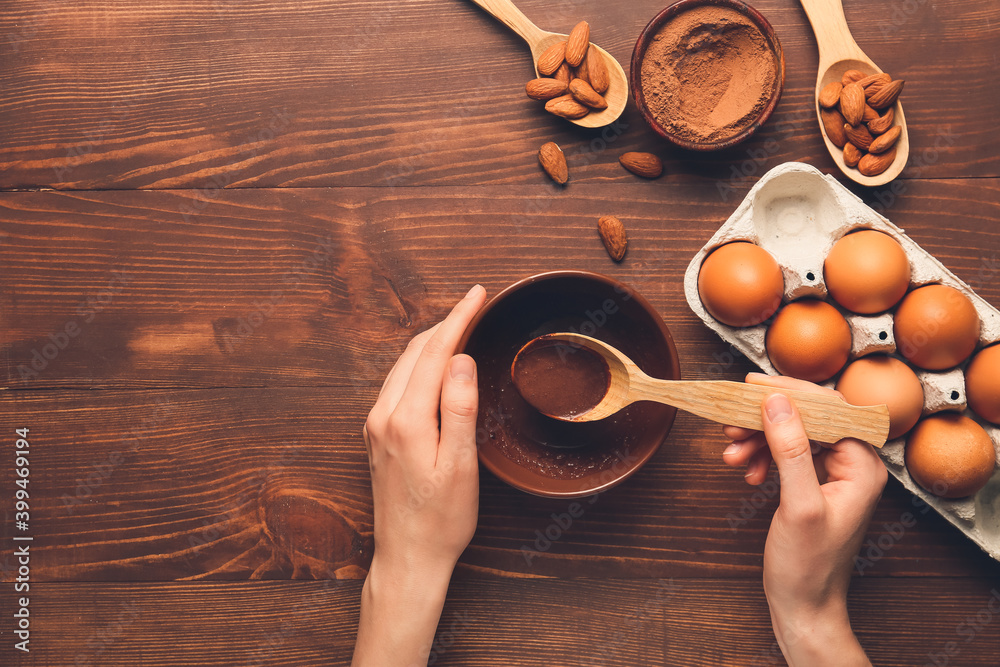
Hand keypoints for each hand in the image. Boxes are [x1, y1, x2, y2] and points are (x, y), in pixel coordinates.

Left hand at [353, 285, 486, 666]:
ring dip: (431, 341)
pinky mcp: (377, 436)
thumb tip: (462, 359)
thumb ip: (460, 408)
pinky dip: (419, 363)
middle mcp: (383, 416)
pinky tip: (435, 364)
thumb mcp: (461, 465)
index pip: (435, 353)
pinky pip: (398, 383)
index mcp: (406, 419)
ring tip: (460, 324)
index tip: (478, 294)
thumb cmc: (441, 519)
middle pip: (414, 352)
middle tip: (475, 303)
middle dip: (445, 323)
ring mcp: (376, 425)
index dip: (458, 319)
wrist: (408, 557)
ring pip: (404, 366)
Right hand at [721, 373, 886, 666]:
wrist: (804, 605)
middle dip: (766, 420)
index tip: (751, 386)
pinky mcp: (815, 485)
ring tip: (732, 453)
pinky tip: (747, 471)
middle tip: (731, 423)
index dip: (789, 392)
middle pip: (808, 419)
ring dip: (759, 439)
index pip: (828, 408)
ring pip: (792, 435)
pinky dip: (762, 457)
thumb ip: (790, 450)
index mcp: (863, 466)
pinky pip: (787, 455)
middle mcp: (854, 465)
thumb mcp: (797, 505)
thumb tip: (778, 403)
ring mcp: (834, 475)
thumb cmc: (808, 566)